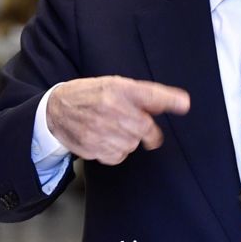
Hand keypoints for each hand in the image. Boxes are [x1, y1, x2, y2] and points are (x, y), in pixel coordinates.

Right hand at [46, 76, 189, 164]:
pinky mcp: (91, 145)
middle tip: (143, 130)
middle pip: (145, 128)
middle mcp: (109, 107)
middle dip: (149, 133)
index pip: (148, 94)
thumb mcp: (116, 85)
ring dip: (129, 140)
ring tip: (114, 129)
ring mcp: (99, 128)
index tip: (184, 104)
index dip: (168, 99)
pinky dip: (116, 152)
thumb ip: (146, 95)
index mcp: (118, 88)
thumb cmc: (92, 95)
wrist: (56, 109)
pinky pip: (118, 156)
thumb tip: (183, 102)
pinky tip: (106, 140)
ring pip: (132, 144)